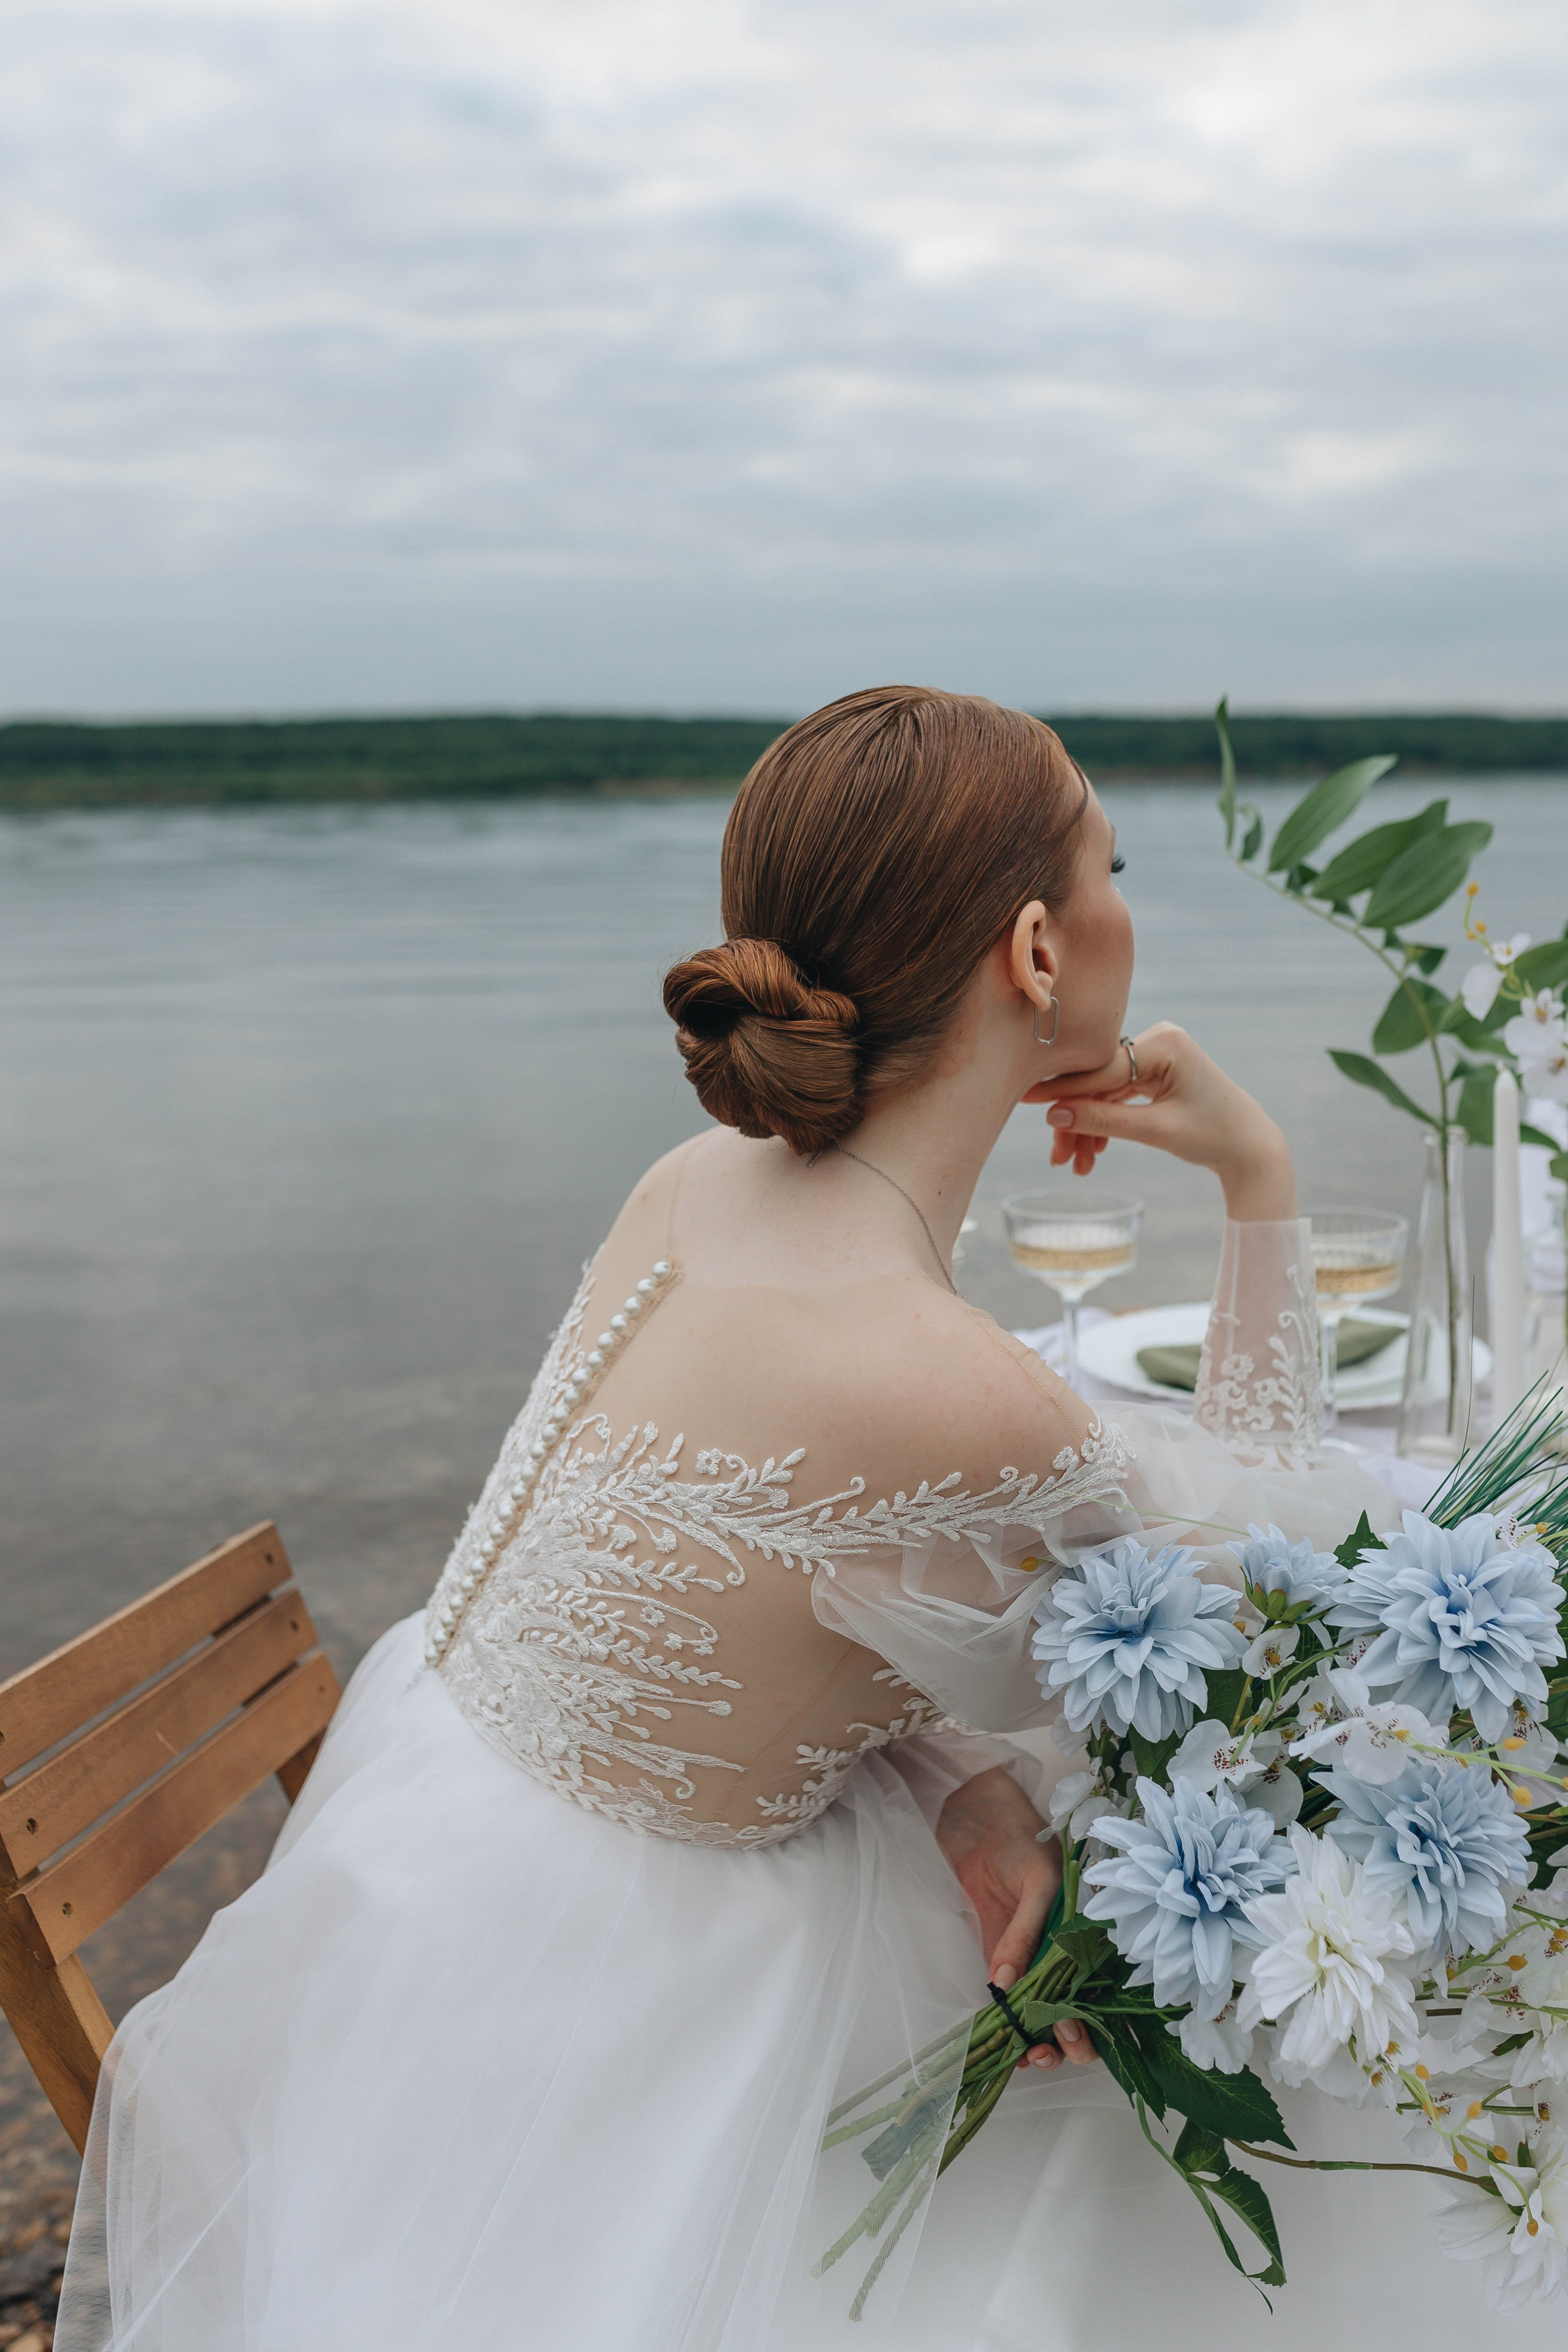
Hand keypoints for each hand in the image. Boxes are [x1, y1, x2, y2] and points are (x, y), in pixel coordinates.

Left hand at [935, 1767, 1096, 2073]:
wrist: (978, 1816)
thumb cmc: (1021, 1838)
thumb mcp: (1039, 1881)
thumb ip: (1025, 1932)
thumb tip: (1007, 1986)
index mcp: (1090, 1935)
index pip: (1105, 1991)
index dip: (1096, 2021)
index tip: (1074, 2034)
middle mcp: (1066, 1954)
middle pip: (1079, 2013)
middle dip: (1069, 2043)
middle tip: (1048, 2050)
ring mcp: (1032, 1959)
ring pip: (1045, 2016)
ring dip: (1039, 2043)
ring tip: (1026, 2054)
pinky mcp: (1001, 1956)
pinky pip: (1011, 2000)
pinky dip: (1010, 2024)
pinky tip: (1005, 2041)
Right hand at [1023, 1022, 1296, 1221]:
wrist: (1250, 1148)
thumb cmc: (1213, 1136)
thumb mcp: (1155, 1131)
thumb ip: (1103, 1120)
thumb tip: (1053, 1115)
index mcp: (1165, 1043)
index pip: (1100, 1067)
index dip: (1062, 1089)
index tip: (1024, 1099)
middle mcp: (1159, 1039)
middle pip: (1098, 1080)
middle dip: (1077, 1120)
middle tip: (1057, 1157)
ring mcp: (1156, 1055)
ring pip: (1104, 1091)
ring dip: (1089, 1128)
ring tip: (1076, 1166)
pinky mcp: (1155, 1071)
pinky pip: (1118, 1095)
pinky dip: (1105, 1123)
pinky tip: (1094, 1153)